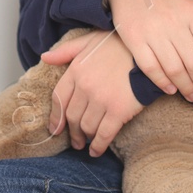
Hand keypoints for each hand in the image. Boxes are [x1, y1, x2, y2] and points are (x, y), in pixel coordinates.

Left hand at [43, 30, 142, 156]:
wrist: (148, 52)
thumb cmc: (119, 45)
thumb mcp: (89, 41)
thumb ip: (66, 51)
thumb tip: (45, 57)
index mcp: (76, 70)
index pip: (59, 99)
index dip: (56, 117)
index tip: (56, 129)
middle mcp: (85, 87)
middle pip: (72, 116)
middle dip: (72, 132)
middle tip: (76, 140)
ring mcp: (101, 100)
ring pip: (87, 127)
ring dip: (85, 138)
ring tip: (87, 143)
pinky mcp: (119, 111)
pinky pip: (104, 134)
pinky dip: (98, 146)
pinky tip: (96, 151)